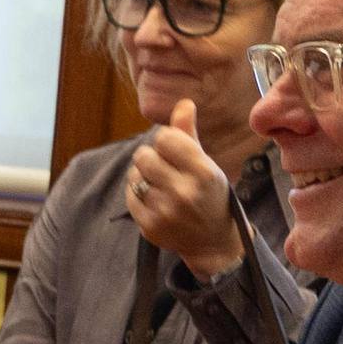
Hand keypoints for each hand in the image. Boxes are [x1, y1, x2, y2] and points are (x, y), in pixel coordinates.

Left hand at [123, 100, 242, 275]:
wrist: (212, 240)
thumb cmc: (210, 194)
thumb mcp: (206, 163)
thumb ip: (189, 134)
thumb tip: (183, 103)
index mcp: (203, 173)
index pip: (165, 138)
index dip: (167, 139)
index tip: (174, 149)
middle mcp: (184, 193)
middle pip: (144, 155)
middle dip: (151, 156)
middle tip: (164, 166)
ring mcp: (165, 212)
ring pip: (134, 175)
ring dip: (143, 174)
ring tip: (160, 182)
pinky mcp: (149, 227)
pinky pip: (130, 195)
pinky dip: (138, 192)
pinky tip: (154, 197)